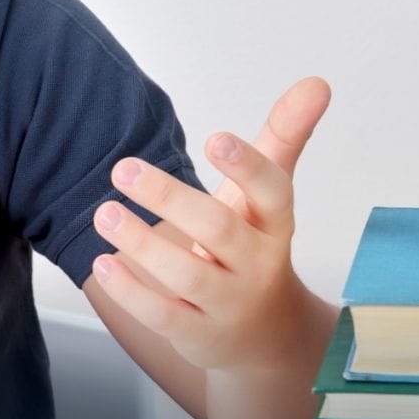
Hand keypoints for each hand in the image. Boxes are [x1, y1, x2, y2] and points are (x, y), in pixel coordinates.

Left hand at [90, 76, 331, 373]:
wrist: (267, 337)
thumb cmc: (255, 248)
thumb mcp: (267, 198)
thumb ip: (284, 138)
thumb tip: (317, 82)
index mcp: (275, 224)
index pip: (272, 192)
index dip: (248, 167)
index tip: (216, 138)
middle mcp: (257, 265)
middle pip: (219, 230)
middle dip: (171, 199)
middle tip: (124, 167)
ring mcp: (229, 304)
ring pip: (187, 276)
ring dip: (142, 243)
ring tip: (104, 212)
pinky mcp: (199, 336)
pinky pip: (163, 316)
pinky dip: (131, 291)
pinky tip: (102, 262)